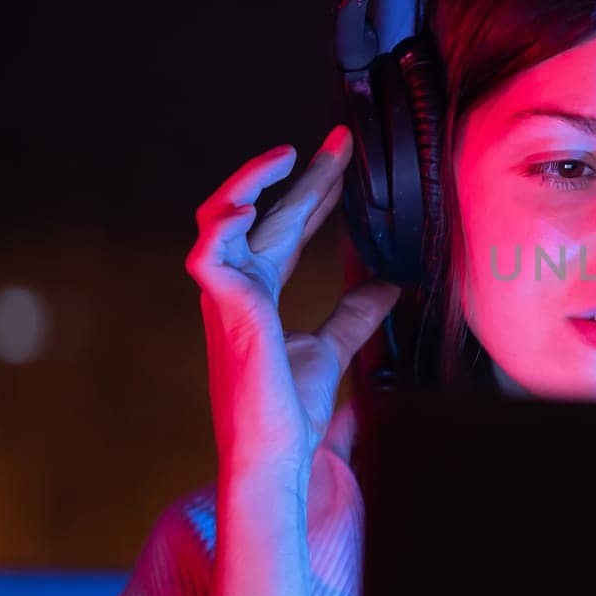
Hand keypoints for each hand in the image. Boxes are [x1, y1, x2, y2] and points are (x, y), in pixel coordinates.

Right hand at [185, 124, 400, 476]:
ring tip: (288, 156)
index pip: (289, 226)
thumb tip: (386, 286)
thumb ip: (352, 315)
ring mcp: (227, 298)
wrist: (277, 454)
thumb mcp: (331, 350)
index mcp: (261, 293)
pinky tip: (249, 204)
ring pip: (220, 220)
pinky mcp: (226, 312)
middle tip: (341, 141)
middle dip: (304, 174)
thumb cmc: (289, 411)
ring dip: (249, 183)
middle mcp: (240, 288)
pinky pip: (208, 255)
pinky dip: (223, 224)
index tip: (344, 159)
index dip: (315, 190)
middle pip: (267, 214)